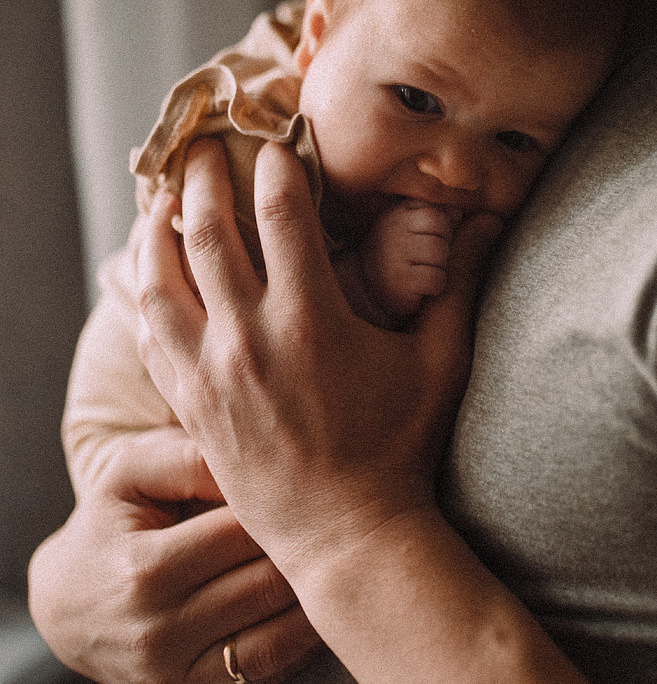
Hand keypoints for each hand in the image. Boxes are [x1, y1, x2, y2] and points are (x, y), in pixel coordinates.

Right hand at [28, 425, 320, 683]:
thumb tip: (257, 463)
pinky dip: (302, 640)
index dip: (283, 505)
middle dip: (309, 549)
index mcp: (144, 571)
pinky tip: (315, 605)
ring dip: (316, 598)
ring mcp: (173, 679)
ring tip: (340, 561)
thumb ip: (189, 460)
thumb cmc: (110, 524)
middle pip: (268, 585)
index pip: (243, 533)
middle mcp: (157, 634)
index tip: (314, 486)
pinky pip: (270, 672)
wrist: (65, 610)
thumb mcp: (131, 474)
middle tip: (344, 523)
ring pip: (279, 635)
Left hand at [136, 138, 500, 586]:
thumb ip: (459, 283)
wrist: (348, 537)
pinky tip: (148, 275)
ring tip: (162, 201)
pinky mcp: (191, 406)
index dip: (275, 169)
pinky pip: (151, 335)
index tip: (275, 146)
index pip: (280, 215)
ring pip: (161, 281)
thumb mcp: (441, 363)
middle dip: (201, 180)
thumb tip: (486, 217)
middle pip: (207, 233)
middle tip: (202, 150)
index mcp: (312, 319)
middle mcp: (250, 339)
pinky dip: (143, 295)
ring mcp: (211, 374)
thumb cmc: (402, 449)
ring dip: (157, 230)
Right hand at [361, 200, 457, 318]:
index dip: (442, 227)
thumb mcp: (413, 229)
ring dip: (439, 266)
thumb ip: (437, 216)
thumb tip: (458, 212)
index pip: (435, 211)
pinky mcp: (400, 280)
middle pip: (441, 227)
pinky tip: (421, 287)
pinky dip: (435, 286)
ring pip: (440, 251)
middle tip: (427, 259)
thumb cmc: (401, 256)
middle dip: (443, 245)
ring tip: (423, 271)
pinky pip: (436, 278)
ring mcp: (394, 254)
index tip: (429, 239)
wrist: (371, 291)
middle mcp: (393, 229)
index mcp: (398, 213)